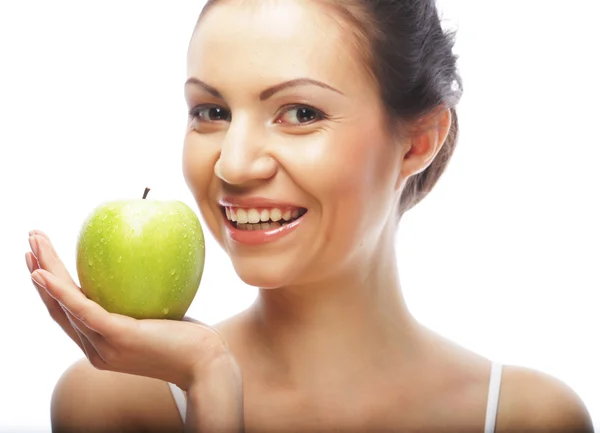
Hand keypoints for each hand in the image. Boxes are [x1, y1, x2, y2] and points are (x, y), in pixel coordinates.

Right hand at [26, 230, 236, 390]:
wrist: (206, 366)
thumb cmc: (188, 340)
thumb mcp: (159, 319)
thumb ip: (142, 304)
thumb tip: (142, 270)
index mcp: (101, 346)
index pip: (68, 314)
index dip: (50, 289)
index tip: (40, 261)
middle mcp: (96, 349)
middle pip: (57, 308)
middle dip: (39, 272)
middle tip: (29, 242)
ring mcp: (104, 346)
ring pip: (63, 305)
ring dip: (44, 271)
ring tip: (34, 242)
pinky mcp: (118, 336)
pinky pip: (83, 309)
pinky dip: (60, 290)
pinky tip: (44, 272)